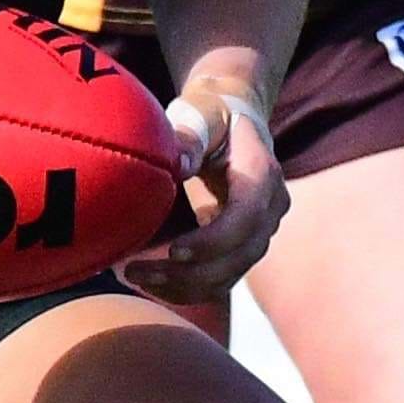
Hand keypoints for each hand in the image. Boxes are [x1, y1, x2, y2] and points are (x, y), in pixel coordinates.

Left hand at [120, 86, 287, 303]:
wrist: (232, 119)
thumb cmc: (211, 113)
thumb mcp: (202, 112)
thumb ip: (191, 133)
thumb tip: (178, 164)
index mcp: (263, 174)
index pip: (248, 217)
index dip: (214, 241)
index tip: (173, 251)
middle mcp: (269, 209)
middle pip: (239, 256)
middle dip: (188, 273)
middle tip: (135, 271)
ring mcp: (258, 233)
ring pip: (229, 275)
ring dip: (182, 286)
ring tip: (134, 277)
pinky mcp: (241, 247)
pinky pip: (220, 280)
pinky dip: (186, 289)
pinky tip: (150, 283)